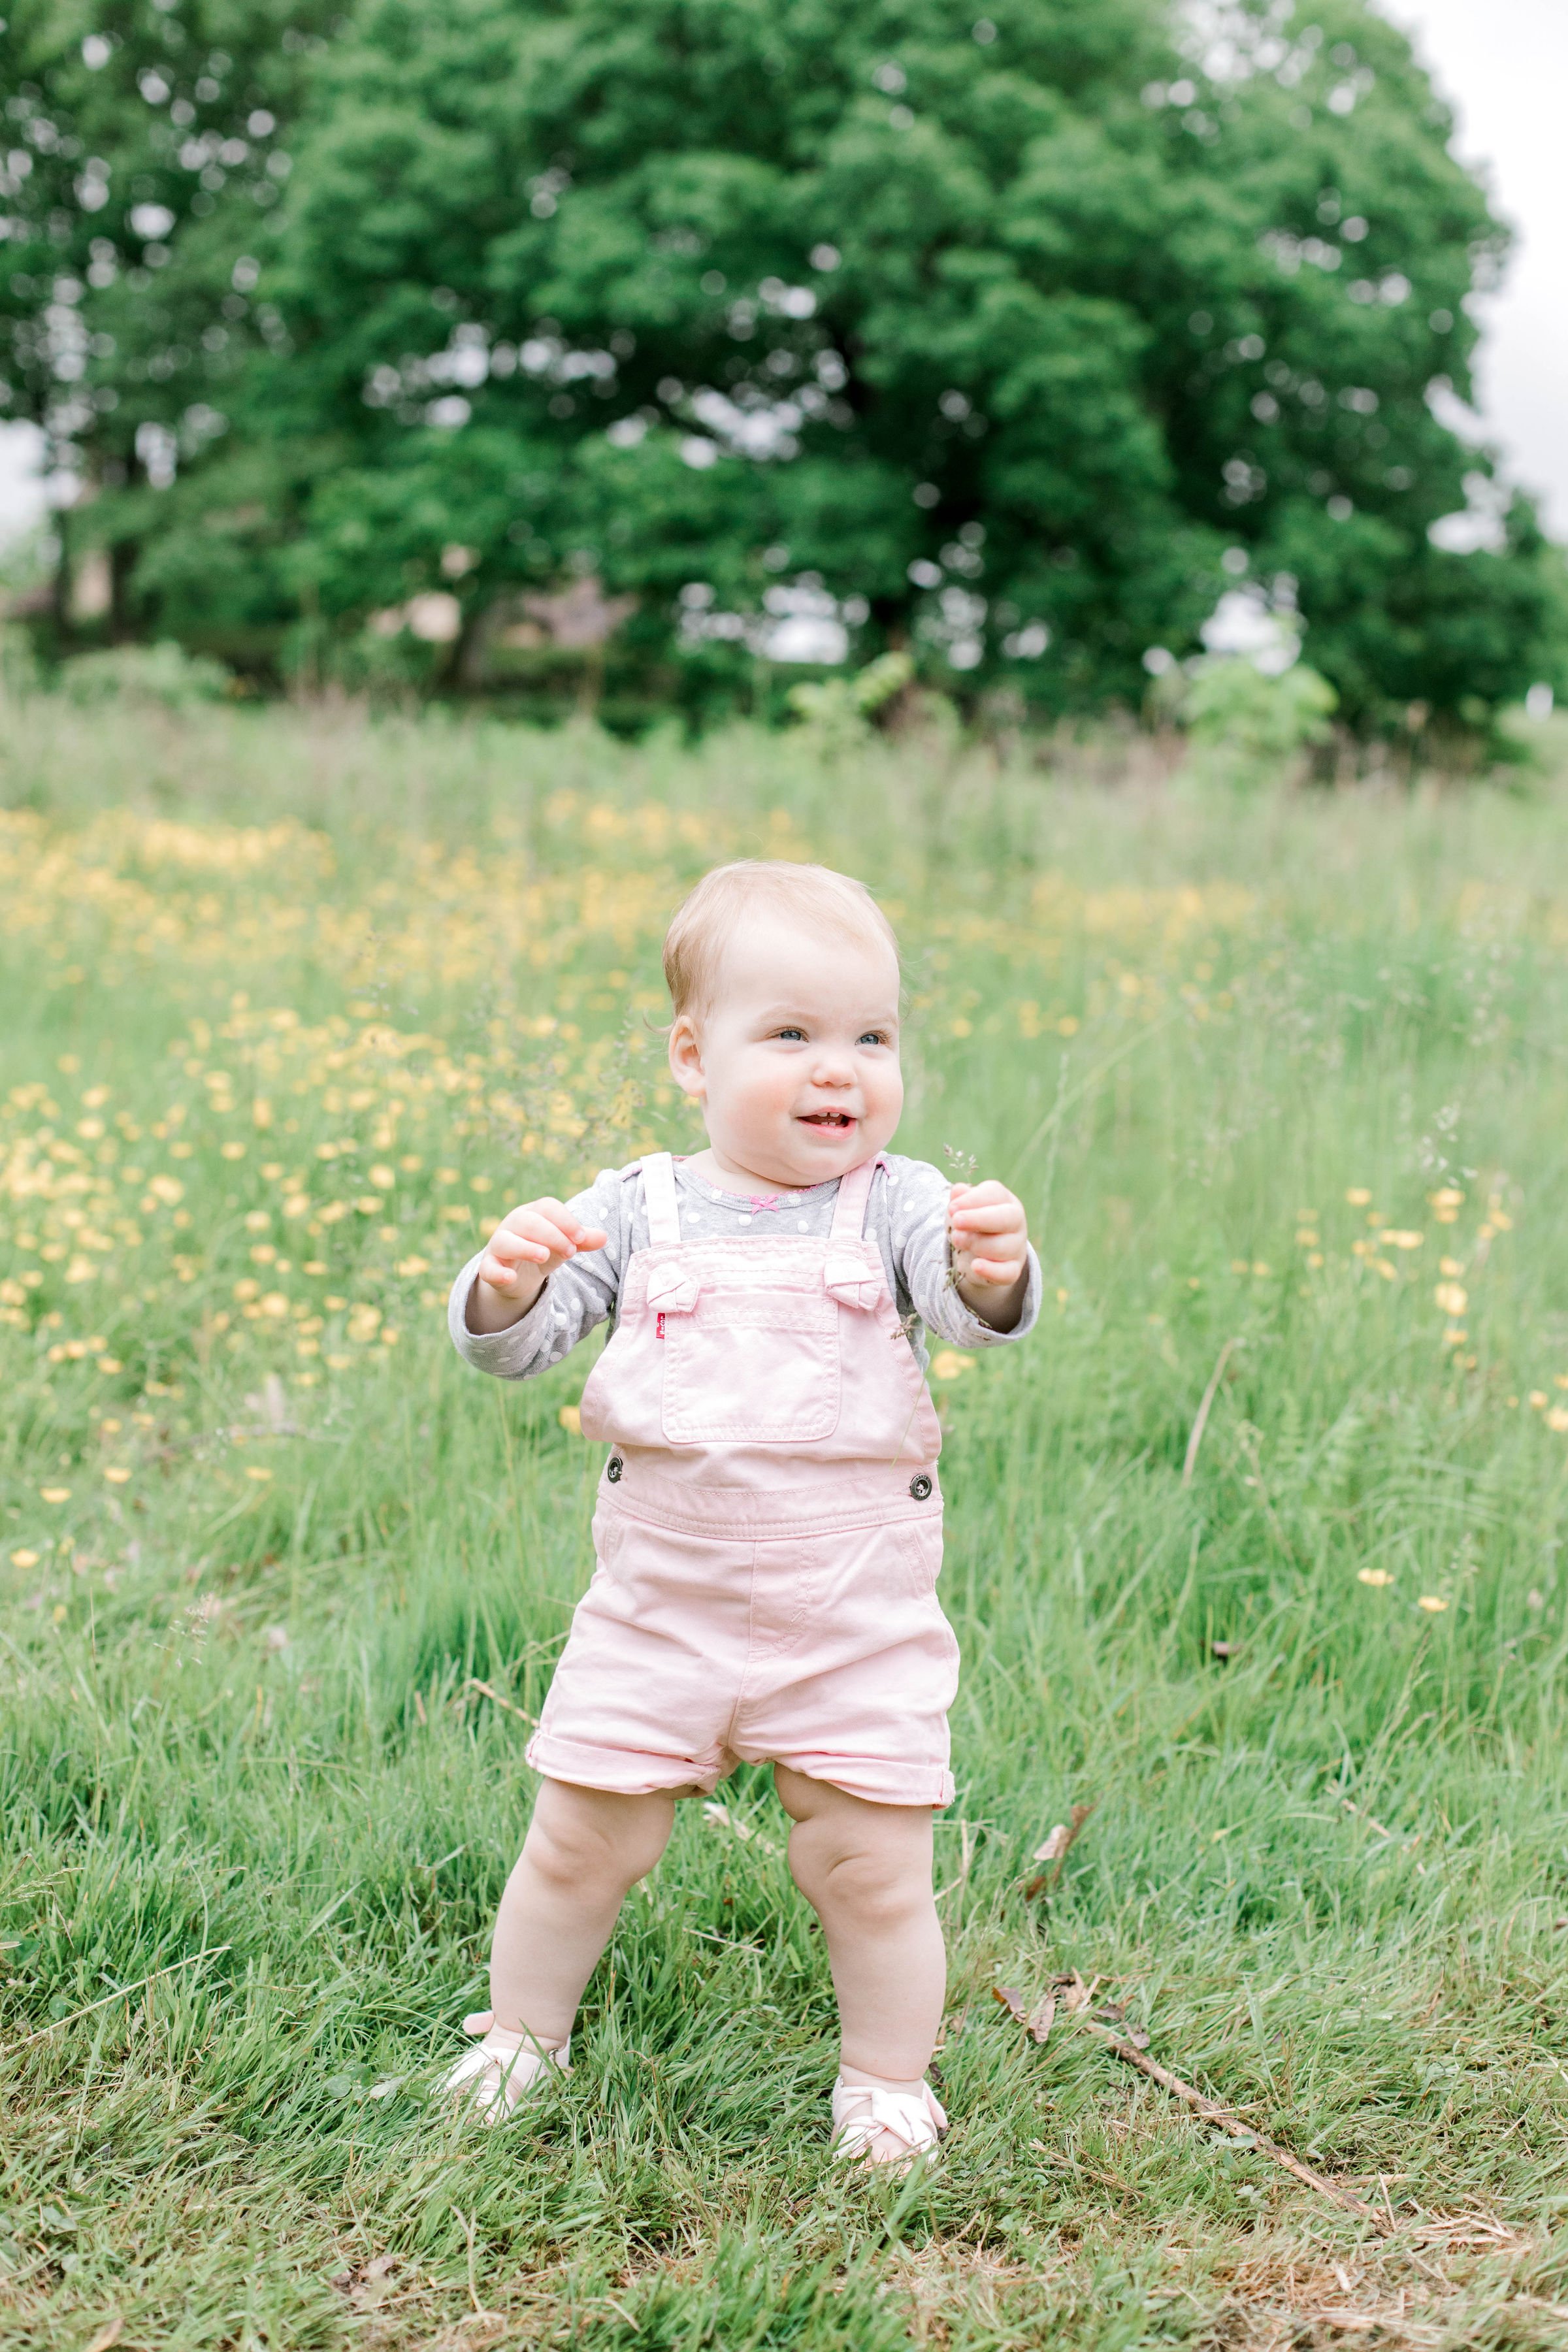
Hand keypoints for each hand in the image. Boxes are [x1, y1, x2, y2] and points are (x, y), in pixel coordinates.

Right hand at [469, 1197, 607, 1332]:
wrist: (518, 1274)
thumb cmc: (543, 1250)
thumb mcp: (564, 1245)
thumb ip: (582, 1241)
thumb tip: (604, 1237)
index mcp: (533, 1213)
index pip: (547, 1207)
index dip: (565, 1220)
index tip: (581, 1238)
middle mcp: (513, 1224)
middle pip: (528, 1221)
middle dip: (552, 1235)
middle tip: (571, 1252)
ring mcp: (498, 1245)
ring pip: (505, 1241)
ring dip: (525, 1247)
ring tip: (544, 1256)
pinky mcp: (489, 1266)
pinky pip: (488, 1268)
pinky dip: (498, 1273)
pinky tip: (511, 1277)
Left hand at [948, 1179, 1028, 1298]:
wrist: (975, 1254)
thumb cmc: (969, 1225)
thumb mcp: (961, 1209)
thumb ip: (960, 1200)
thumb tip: (958, 1190)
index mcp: (1004, 1200)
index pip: (994, 1194)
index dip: (972, 1200)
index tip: (952, 1208)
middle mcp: (1015, 1221)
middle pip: (1005, 1218)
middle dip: (978, 1219)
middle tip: (956, 1222)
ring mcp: (1016, 1246)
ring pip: (1002, 1247)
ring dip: (976, 1244)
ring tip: (956, 1241)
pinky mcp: (1013, 1269)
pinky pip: (1007, 1272)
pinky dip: (991, 1270)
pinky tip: (975, 1265)